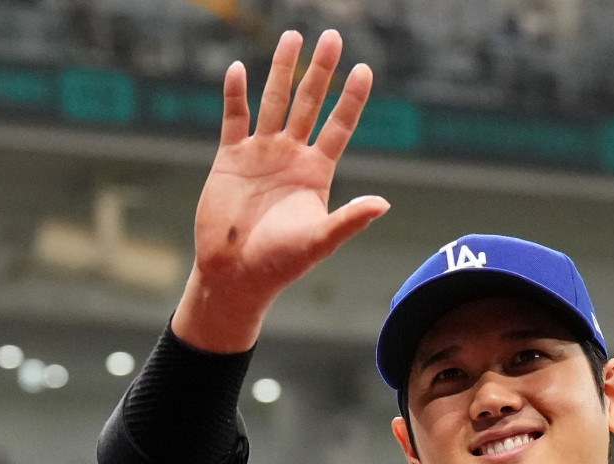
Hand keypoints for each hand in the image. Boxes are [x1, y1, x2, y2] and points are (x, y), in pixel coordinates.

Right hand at [174, 30, 387, 353]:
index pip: (339, 125)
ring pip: (273, 101)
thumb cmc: (279, 265)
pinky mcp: (230, 158)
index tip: (364, 68)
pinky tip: (237, 70)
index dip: (351, 98)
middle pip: (309, 103)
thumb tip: (383, 203)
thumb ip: (349, 220)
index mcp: (317, 172)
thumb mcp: (319, 242)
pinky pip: (234, 118)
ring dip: (282, 70)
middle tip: (332, 36)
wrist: (234, 276)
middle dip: (320, 70)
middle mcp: (291, 156)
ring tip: (292, 37)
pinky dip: (235, 94)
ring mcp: (260, 154)